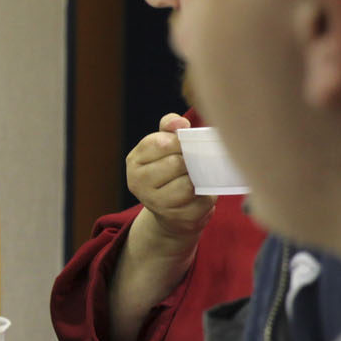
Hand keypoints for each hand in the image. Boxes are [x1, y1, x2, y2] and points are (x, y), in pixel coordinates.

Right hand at [124, 113, 214, 243]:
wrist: (172, 211)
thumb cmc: (170, 171)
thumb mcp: (165, 146)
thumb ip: (169, 128)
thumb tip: (179, 122)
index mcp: (134, 161)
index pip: (160, 143)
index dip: (180, 141)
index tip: (186, 145)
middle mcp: (138, 183)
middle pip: (176, 163)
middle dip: (191, 161)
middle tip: (194, 163)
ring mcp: (155, 203)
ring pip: (187, 184)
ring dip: (198, 178)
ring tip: (196, 178)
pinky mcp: (176, 217)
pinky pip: (199, 201)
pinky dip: (205, 195)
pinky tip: (199, 194)